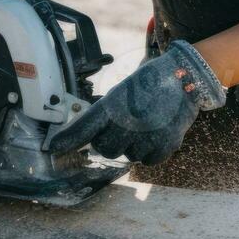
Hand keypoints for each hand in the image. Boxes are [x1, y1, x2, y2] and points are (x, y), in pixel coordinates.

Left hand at [47, 40, 225, 164]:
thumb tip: (90, 134)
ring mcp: (146, 135)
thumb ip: (105, 113)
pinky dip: (152, 151)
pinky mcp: (165, 145)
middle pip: (106, 149)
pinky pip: (149, 160)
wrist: (185, 77)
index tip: (52, 148)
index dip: (67, 140)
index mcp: (114, 105)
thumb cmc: (150, 84)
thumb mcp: (122, 91)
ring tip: (146, 124)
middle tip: (124, 127)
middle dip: (111, 141)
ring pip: (129, 155)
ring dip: (134, 145)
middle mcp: (127, 121)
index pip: (85, 127)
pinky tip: (158, 132)